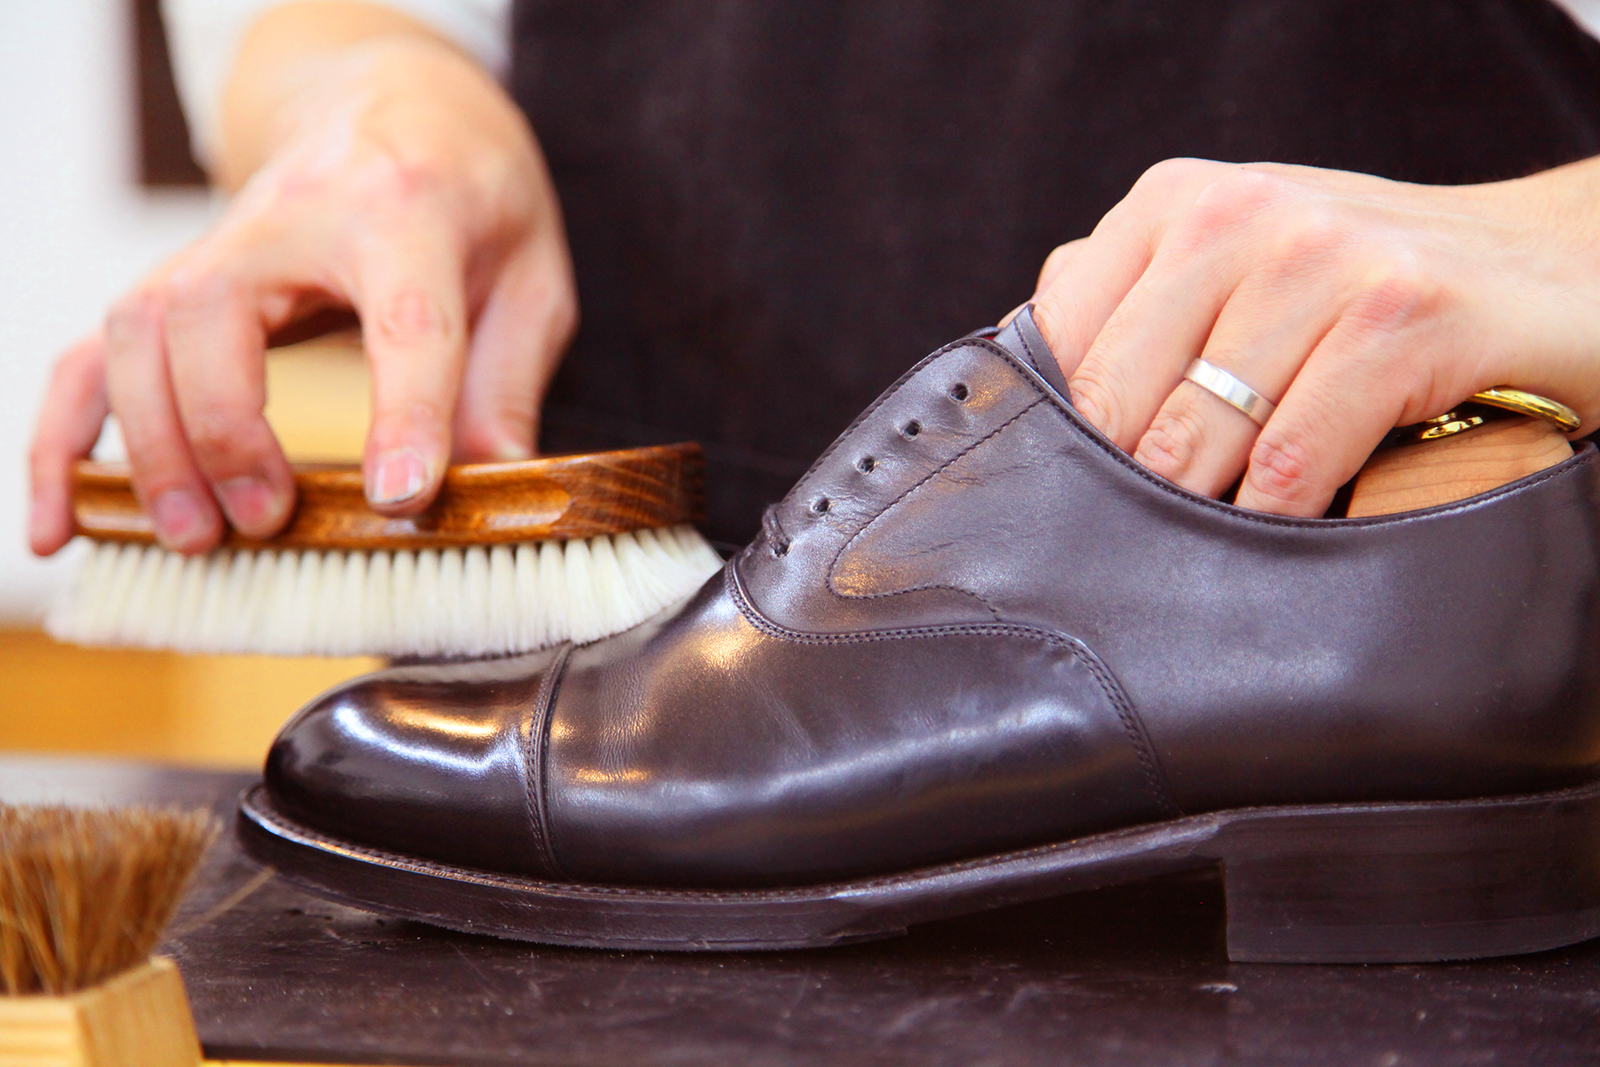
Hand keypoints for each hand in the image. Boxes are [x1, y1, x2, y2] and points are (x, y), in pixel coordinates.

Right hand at [29, 10, 575, 555]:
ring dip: (151, 444)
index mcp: (407, 209)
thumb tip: (500, 483)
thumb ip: (509, 380)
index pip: (402, 316)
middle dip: (226, 430)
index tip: (399, 498)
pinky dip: (68, 440)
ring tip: (196, 536)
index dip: (402, 412)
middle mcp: (295, 217)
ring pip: (140, 331)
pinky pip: (98, 354)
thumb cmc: (474, 194)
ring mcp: (220, 245)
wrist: (402, 106)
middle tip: (267, 523)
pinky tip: (64, 522)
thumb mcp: (532, 275)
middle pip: (215, 313)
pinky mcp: (180, 280)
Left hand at [1026, 157, 1599, 515]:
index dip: (1055, 433)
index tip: (1069, 488)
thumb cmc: (1369, 289)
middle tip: (1134, 537)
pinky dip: (1275, 516)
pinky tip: (1281, 528)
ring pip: (1195, 437)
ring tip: (1209, 540)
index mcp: (1178, 202)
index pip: (1058, 341)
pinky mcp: (1405, 316)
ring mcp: (1325, 258)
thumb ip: (1134, 304)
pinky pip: (1290, 461)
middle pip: (1117, 401)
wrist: (1551, 267)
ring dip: (1195, 513)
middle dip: (1123, 486)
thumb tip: (1021, 370)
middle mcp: (1242, 214)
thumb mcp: (1239, 269)